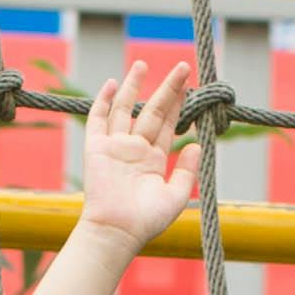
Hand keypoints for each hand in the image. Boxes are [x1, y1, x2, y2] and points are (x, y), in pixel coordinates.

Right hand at [65, 59, 203, 251]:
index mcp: (152, 160)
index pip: (168, 125)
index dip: (178, 105)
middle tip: (182, 67)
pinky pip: (98, 120)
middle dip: (167, 89)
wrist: (118, 230)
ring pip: (125, 109)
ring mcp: (115, 147)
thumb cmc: (147, 220)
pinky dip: (103, 101)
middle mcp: (134, 149)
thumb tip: (197, 144)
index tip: (189, 85)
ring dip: (134, 86)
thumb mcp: (176, 195)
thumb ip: (186, 169)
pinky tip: (111, 83)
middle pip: (152, 111)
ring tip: (144, 64)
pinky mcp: (97, 148)